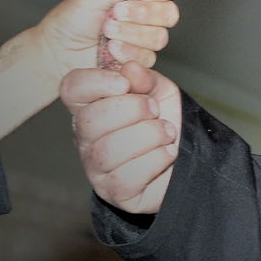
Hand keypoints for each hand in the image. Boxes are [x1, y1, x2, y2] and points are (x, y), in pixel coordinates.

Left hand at [0, 0, 181, 147]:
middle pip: (170, 13)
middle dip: (144, 13)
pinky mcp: (139, 61)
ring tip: (106, 31)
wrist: (56, 52)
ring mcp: (145, 39)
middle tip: (116, 12)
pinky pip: (147, 57)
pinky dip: (127, 52)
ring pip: (159, 37)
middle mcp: (148, 15)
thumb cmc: (72, 19)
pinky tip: (110, 49)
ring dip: (131, 33)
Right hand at [62, 61, 181, 213]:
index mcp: (92, 106)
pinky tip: (167, 153)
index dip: (95, 82)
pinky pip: (127, 177)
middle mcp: (87, 139)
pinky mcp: (115, 193)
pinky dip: (155, 159)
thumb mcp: (159, 91)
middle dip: (131, 109)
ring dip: (148, 135)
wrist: (188, 156)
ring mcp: (97, 169)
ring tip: (166, 132)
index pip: (72, 89)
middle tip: (155, 109)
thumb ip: (144, 78)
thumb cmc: (164, 121)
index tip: (124, 83)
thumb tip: (129, 67)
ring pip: (108, 151)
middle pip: (89, 121)